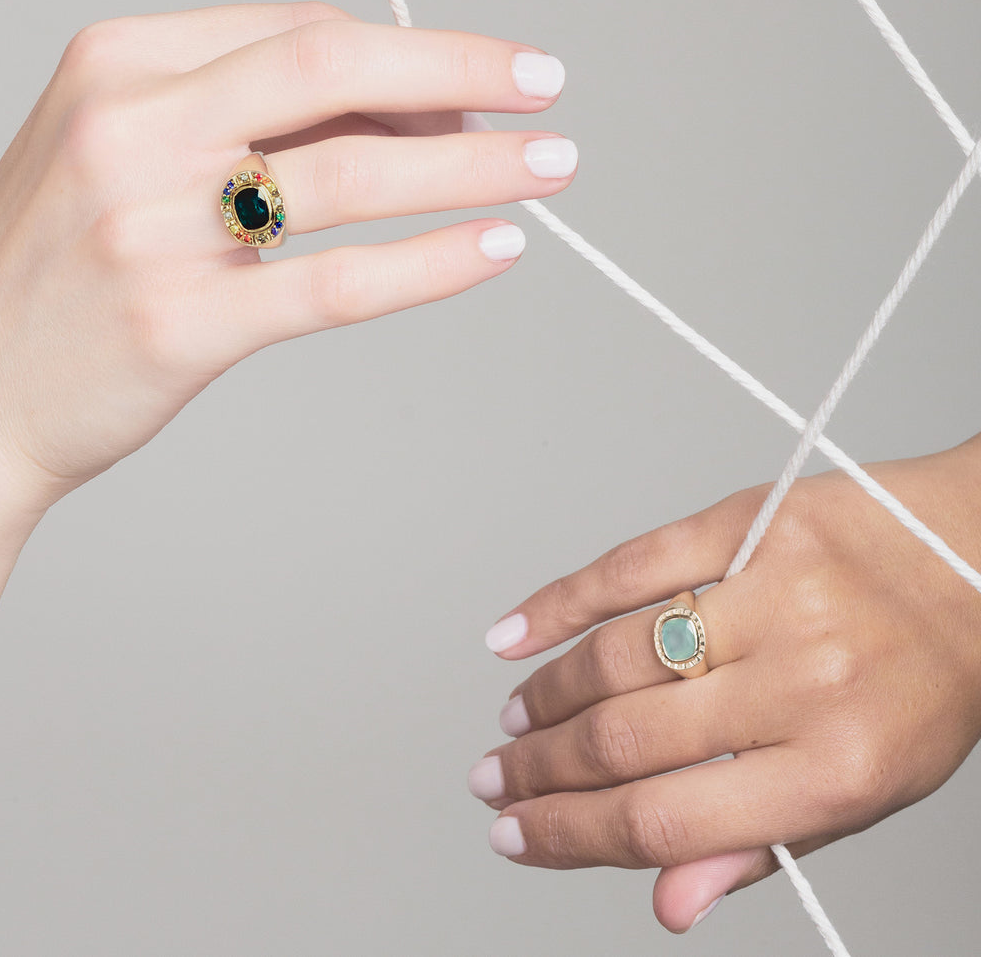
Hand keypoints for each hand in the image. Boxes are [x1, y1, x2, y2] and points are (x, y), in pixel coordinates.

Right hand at [0, 3, 574, 514]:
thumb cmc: (58, 273)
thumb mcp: (124, 158)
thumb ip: (241, 122)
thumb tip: (394, 116)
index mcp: (120, 66)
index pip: (302, 35)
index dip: (410, 59)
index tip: (483, 85)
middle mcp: (133, 129)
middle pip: (333, 69)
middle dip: (461, 73)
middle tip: (548, 90)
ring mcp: (153, 228)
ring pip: (349, 174)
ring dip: (469, 167)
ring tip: (547, 172)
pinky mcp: (181, 324)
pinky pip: (333, 283)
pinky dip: (428, 264)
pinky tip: (494, 249)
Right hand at [470, 435, 980, 931]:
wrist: (974, 557)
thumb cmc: (924, 683)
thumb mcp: (868, 791)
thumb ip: (759, 846)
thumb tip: (668, 905)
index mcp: (836, 768)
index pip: (664, 820)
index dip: (569, 834)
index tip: (515, 833)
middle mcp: (802, 680)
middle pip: (628, 738)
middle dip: (540, 768)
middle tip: (494, 778)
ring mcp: (771, 592)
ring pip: (620, 655)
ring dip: (548, 696)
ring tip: (514, 721)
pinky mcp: (747, 522)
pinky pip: (632, 565)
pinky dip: (561, 604)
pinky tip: (514, 635)